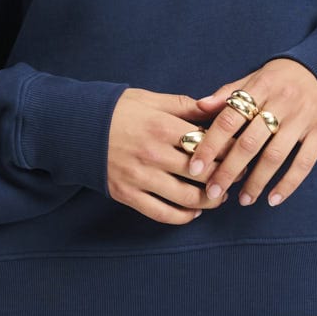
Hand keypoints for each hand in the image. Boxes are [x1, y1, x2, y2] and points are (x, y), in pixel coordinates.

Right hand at [106, 88, 229, 223]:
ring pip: (186, 198)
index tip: (242, 152)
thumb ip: (183, 105)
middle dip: (226, 177)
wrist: (74, 127)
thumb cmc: (116, 110)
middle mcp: (152, 154)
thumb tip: (214, 107)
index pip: (207, 143)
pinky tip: (194, 212)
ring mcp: (139, 177)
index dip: (230, 150)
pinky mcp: (127, 194)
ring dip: (209, 201)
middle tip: (238, 176)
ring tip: (219, 196)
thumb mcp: (149, 98)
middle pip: (202, 173)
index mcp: (160, 127)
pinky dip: (182, 217)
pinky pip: (161, 213)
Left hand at [189, 59, 316, 207]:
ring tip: (243, 200)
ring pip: (275, 156)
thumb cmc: (283, 78)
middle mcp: (282, 101)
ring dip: (256, 182)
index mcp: (261, 86)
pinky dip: (288, 184)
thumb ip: (229, 93)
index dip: (210, 144)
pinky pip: (304, 163)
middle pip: (249, 142)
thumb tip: (199, 107)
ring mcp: (304, 117)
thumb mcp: (256, 78)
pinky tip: (273, 199)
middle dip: (228, 170)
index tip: (195, 168)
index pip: (229, 118)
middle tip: (213, 191)